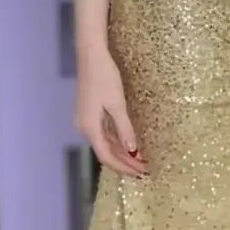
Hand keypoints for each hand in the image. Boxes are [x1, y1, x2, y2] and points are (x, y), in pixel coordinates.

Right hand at [75, 46, 147, 178]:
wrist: (91, 55)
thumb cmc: (104, 77)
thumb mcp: (117, 104)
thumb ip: (124, 129)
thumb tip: (132, 151)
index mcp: (89, 127)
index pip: (107, 156)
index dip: (124, 167)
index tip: (141, 173)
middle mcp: (84, 127)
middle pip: (106, 152)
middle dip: (125, 162)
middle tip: (145, 170)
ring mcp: (86, 120)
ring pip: (105, 143)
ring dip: (122, 153)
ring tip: (141, 160)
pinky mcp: (90, 112)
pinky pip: (104, 133)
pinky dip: (117, 141)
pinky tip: (129, 145)